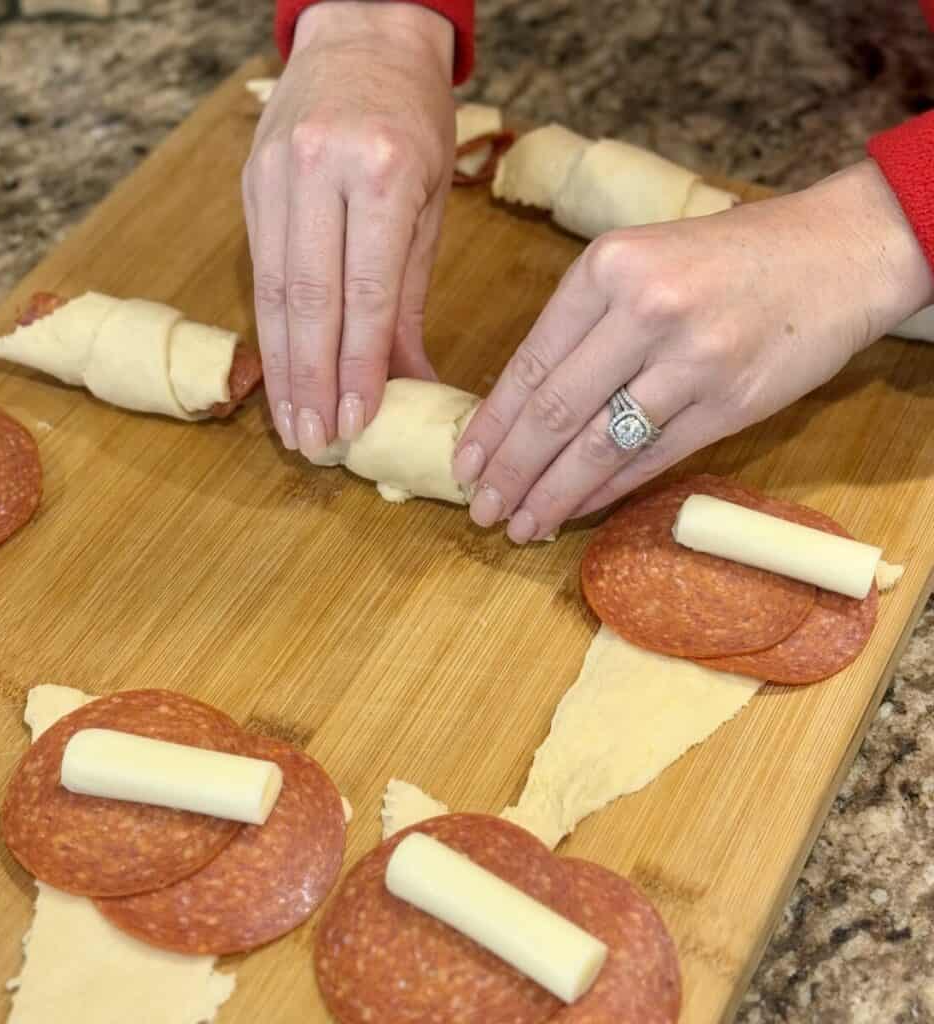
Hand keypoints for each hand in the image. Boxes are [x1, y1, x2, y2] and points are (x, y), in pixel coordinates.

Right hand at [243, 2, 454, 456]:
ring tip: (291, 423)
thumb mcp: (432, 203)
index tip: (357, 421)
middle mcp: (322, 172)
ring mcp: (277, 176)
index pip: (366, 293)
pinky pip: (261, 272)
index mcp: (384, 172)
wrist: (361, 36)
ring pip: (275, 293)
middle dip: (312, 382)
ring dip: (282, 368)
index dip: (359, 366)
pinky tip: (278, 372)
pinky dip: (271, 330)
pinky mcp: (251, 186)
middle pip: (310, 301)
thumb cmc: (413, 121)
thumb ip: (412, 298)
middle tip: (315, 444)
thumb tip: (412, 382)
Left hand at [453, 159, 933, 542]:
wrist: (838, 252)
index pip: (530, 364)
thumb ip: (584, 325)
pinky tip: (575, 510)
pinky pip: (652, 460)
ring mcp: (692, 360)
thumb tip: (522, 406)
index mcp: (608, 268)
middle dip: (510, 470)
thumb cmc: (727, 258)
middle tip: (481, 509)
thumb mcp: (640, 261)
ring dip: (552, 494)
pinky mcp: (732, 403)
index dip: (491, 424)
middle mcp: (646, 310)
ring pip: (600, 446)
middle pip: (555, 412)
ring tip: (520, 523)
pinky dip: (606, 491)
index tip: (465, 464)